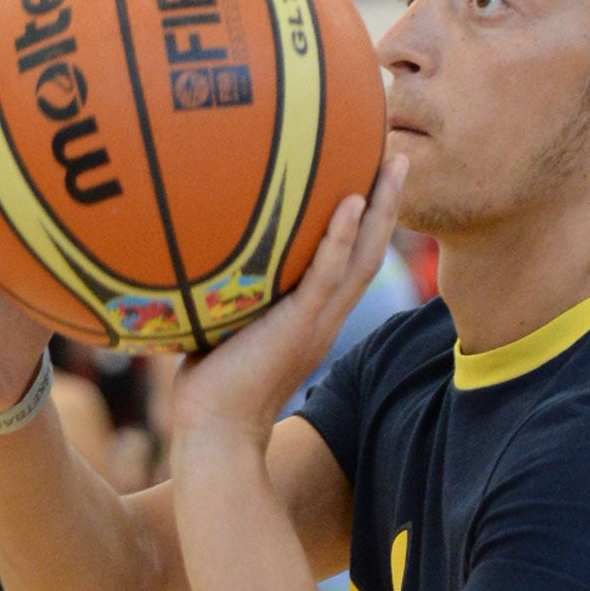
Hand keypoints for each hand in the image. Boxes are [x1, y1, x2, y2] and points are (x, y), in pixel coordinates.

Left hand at [170, 155, 406, 454]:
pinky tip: (351, 201)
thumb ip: (225, 294)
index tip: (369, 180)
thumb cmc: (210, 387)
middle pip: (369, 251)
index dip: (364, 224)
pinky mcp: (299, 327)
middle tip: (399, 157)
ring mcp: (316, 322)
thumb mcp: (223, 327)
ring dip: (381, 210)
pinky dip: (341, 239)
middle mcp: (324, 317)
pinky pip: (328, 276)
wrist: (215, 433)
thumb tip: (189, 253)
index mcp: (312, 318)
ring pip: (361, 257)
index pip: (348, 263)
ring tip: (394, 164)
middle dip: (387, 205)